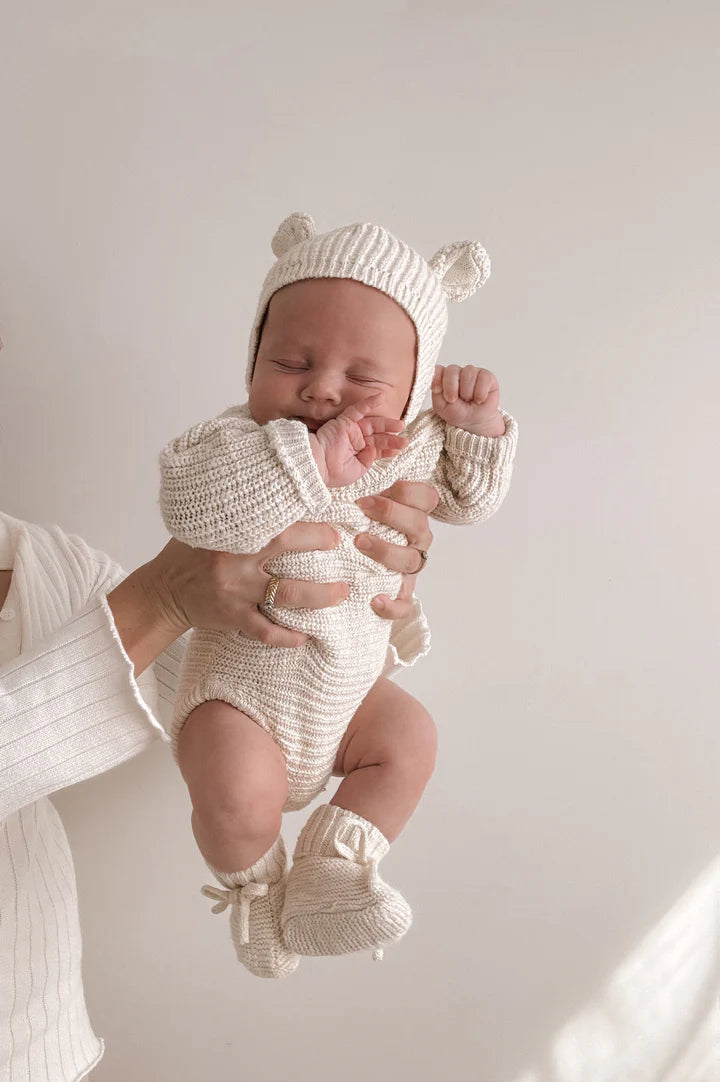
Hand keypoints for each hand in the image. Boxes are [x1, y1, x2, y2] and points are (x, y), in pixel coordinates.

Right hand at [110, 522, 351, 671]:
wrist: (163, 590)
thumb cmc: (191, 553)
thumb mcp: (210, 525)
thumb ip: (241, 515)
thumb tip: (277, 494)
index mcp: (232, 531)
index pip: (274, 515)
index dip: (304, 514)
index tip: (327, 514)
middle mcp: (236, 558)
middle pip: (286, 547)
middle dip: (319, 544)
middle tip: (342, 548)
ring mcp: (236, 590)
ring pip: (287, 594)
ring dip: (319, 596)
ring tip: (341, 593)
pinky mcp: (232, 617)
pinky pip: (265, 630)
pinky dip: (287, 636)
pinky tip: (305, 637)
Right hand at [309, 397, 407, 486]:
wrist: (318, 466)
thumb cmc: (333, 472)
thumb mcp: (357, 471)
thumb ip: (368, 460)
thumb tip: (374, 449)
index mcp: (356, 454)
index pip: (375, 449)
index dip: (387, 449)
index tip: (398, 450)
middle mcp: (354, 441)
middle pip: (376, 436)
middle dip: (391, 437)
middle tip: (404, 439)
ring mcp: (350, 430)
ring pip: (371, 423)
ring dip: (386, 423)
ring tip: (401, 424)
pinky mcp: (345, 421)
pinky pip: (358, 409)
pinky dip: (369, 402)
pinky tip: (381, 396)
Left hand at [354, 480, 438, 618]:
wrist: (355, 568)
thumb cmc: (358, 526)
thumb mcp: (362, 504)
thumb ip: (365, 488)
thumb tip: (355, 462)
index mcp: (413, 515)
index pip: (427, 498)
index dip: (407, 491)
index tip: (379, 487)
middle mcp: (417, 541)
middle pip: (419, 526)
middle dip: (392, 514)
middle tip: (362, 509)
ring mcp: (410, 568)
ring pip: (410, 561)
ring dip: (386, 550)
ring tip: (359, 543)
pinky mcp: (401, 595)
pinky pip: (405, 604)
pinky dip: (392, 605)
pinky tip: (374, 600)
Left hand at [431, 365, 504, 436]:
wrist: (476, 421)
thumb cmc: (459, 413)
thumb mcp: (442, 408)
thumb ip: (437, 394)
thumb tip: (437, 382)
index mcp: (444, 378)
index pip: (438, 369)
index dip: (437, 378)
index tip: (437, 390)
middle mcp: (457, 372)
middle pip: (452, 369)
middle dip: (451, 387)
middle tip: (453, 400)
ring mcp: (472, 372)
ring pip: (468, 372)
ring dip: (467, 392)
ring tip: (469, 401)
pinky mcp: (487, 376)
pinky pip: (483, 378)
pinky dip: (480, 392)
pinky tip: (479, 399)